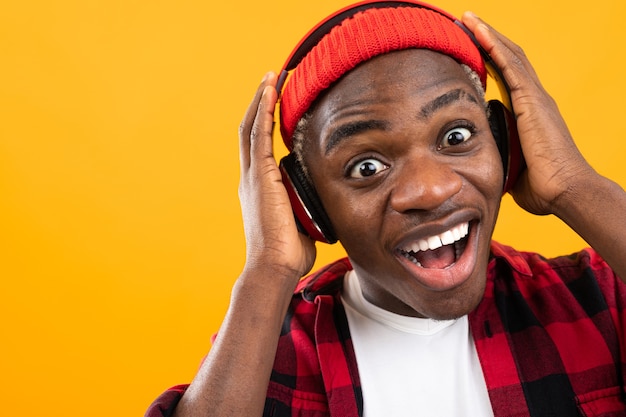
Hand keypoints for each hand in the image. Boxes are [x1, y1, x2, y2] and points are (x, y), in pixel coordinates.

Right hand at [238, 72, 315, 280]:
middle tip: (273, 80)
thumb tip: (327, 200)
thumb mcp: (302, 219)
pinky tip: (270, 91)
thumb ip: (309, 203)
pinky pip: (258, 135)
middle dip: (260, 103)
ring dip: (261, 100)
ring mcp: (253, 176)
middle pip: (250, 130)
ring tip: (272, 77)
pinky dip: (262, 111)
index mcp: (260, 187)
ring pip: (251, 127)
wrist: (276, 266)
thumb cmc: (290, 251)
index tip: (276, 101)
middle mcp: (251, 177)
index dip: (264, 120)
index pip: (259, 145)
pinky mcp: (259, 176)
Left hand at [461, 12, 594, 216]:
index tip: (470, 46)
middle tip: (465, 24)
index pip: (508, 75)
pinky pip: (511, 67)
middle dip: (487, 39)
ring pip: (510, 55)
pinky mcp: (532, 102)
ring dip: (488, 35)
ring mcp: (536, 98)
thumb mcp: (512, 165)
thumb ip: (499, 154)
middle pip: (509, 58)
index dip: (491, 57)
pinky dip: (495, 47)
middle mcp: (535, 99)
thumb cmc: (543, 187)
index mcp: (530, 112)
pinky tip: (480, 33)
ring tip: (468, 20)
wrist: (565, 192)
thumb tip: (483, 157)